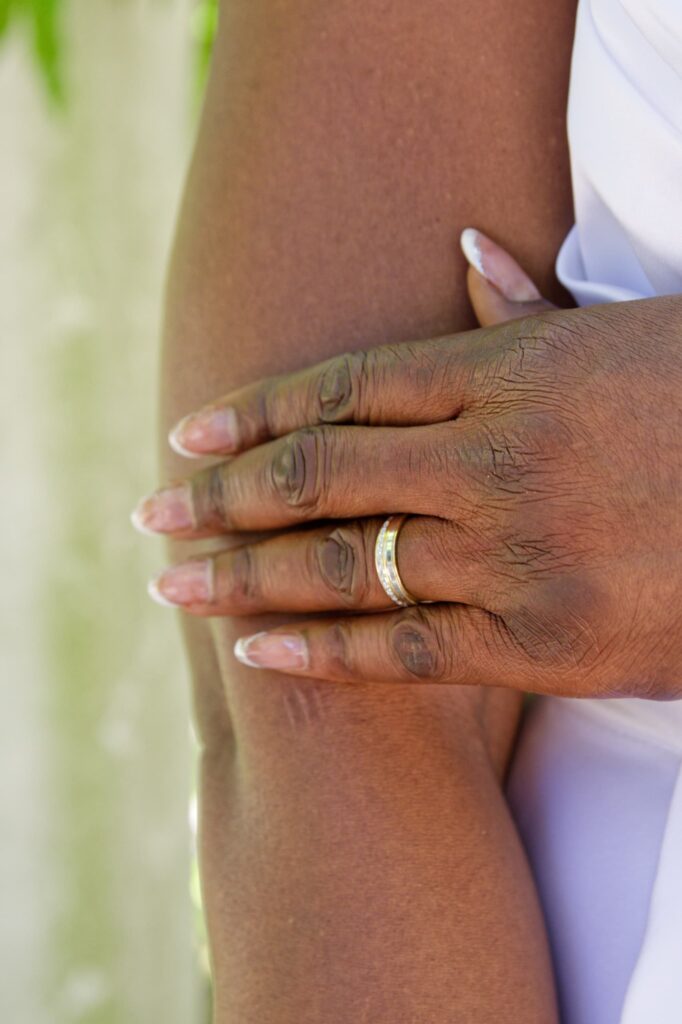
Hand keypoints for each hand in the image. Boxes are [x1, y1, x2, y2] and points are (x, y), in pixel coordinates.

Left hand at [133, 230, 681, 698]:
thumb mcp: (630, 333)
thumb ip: (531, 309)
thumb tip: (466, 253)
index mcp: (512, 373)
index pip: (347, 388)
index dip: (257, 410)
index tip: (189, 430)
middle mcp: (494, 460)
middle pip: (320, 475)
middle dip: (221, 496)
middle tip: (151, 514)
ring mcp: (513, 554)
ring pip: (342, 565)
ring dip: (243, 575)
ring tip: (174, 584)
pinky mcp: (543, 644)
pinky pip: (404, 650)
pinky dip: (322, 652)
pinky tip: (255, 651)